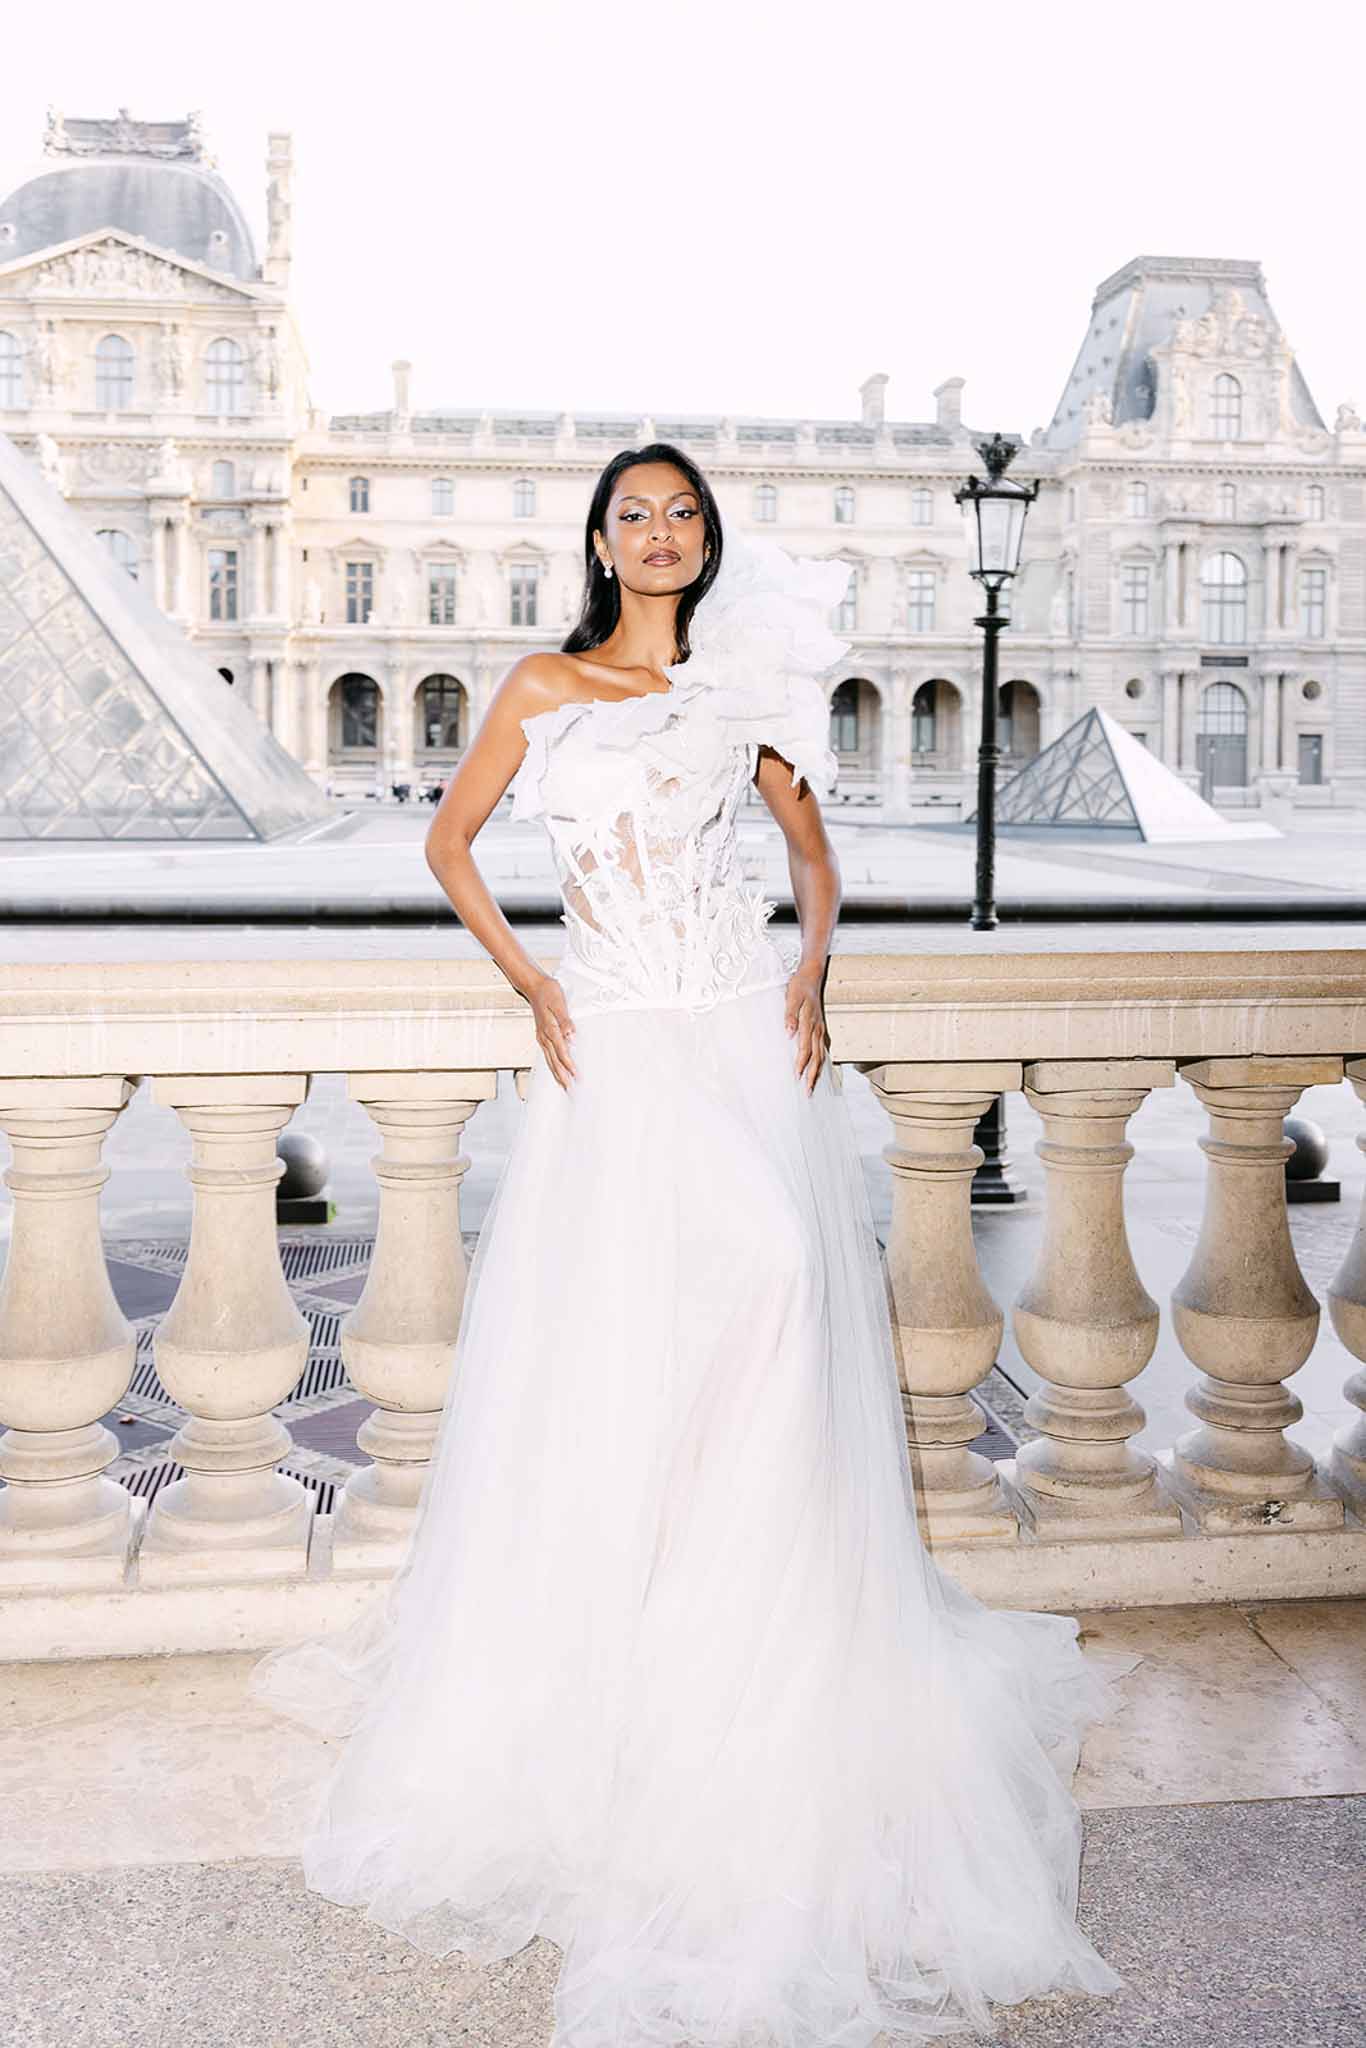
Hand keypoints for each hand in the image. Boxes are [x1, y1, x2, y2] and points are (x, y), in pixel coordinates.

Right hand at [529, 975, 576, 1090]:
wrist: (534, 986)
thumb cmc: (548, 992)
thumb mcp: (559, 1003)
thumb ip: (565, 1020)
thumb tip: (571, 1034)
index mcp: (550, 1029)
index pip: (562, 1052)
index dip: (569, 1065)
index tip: (576, 1076)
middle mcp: (544, 1036)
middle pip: (554, 1061)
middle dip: (563, 1077)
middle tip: (570, 1090)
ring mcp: (542, 1037)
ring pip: (550, 1060)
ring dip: (557, 1075)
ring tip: (564, 1086)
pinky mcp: (542, 1036)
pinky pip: (547, 1055)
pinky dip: (552, 1066)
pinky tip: (556, 1071)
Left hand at [784, 968, 827, 1095]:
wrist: (812, 975)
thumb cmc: (799, 986)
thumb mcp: (791, 997)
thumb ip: (790, 1016)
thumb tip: (789, 1033)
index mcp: (809, 1023)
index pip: (805, 1049)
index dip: (801, 1064)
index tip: (797, 1077)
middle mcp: (817, 1029)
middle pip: (816, 1057)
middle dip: (812, 1075)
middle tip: (808, 1092)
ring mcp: (820, 1029)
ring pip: (821, 1055)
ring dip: (817, 1071)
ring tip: (812, 1085)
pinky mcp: (820, 1028)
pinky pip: (822, 1048)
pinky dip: (820, 1061)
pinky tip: (817, 1068)